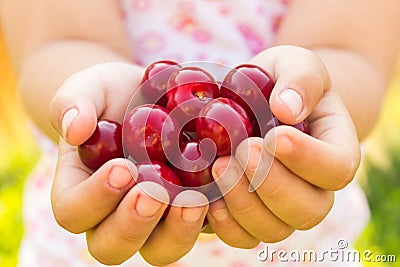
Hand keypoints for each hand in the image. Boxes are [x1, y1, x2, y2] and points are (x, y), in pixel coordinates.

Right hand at [49, 63, 208, 265]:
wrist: (148, 95)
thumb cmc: (113, 96)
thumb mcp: (90, 88)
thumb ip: (73, 103)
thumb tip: (74, 129)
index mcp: (80, 190)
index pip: (74, 212)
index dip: (95, 198)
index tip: (123, 167)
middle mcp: (114, 214)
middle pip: (112, 246)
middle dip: (132, 224)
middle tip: (154, 192)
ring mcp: (154, 218)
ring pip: (159, 249)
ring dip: (176, 232)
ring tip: (195, 200)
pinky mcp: (187, 212)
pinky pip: (198, 232)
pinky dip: (212, 221)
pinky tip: (221, 194)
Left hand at [207, 46, 360, 247]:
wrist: (261, 100)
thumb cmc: (282, 81)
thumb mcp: (296, 63)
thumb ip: (300, 79)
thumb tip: (287, 109)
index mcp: (335, 150)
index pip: (337, 168)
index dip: (308, 159)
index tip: (275, 136)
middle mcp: (314, 188)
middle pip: (308, 210)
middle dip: (271, 184)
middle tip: (241, 151)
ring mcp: (283, 207)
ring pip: (274, 229)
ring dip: (244, 204)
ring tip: (217, 166)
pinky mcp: (252, 216)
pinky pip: (244, 236)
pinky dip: (225, 224)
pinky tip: (207, 196)